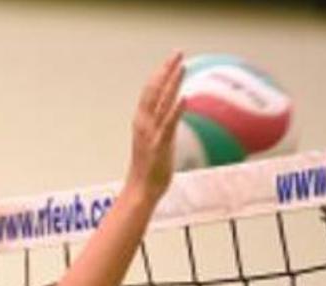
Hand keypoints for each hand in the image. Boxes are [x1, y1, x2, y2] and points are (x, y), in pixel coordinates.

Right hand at [126, 51, 184, 201]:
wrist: (141, 190)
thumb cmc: (150, 169)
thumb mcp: (158, 142)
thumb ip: (165, 126)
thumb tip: (175, 115)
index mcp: (142, 122)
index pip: (150, 92)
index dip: (160, 74)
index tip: (170, 60)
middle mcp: (144, 124)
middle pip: (154, 91)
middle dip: (165, 70)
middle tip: (176, 53)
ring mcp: (151, 133)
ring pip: (161, 103)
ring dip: (171, 83)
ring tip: (181, 67)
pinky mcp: (159, 145)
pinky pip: (168, 124)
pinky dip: (176, 109)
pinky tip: (184, 97)